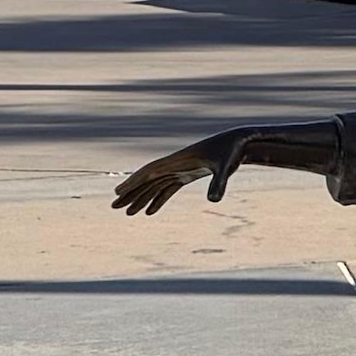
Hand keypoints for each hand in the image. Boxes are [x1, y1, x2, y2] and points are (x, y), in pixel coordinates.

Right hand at [109, 134, 245, 214]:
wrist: (241, 142)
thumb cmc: (233, 152)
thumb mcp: (226, 168)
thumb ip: (219, 184)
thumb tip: (214, 200)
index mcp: (179, 161)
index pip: (150, 172)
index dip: (134, 182)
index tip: (118, 193)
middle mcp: (176, 165)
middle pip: (148, 180)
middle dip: (131, 193)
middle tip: (114, 206)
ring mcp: (181, 169)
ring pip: (155, 185)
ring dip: (141, 198)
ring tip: (127, 213)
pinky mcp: (188, 174)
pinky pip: (168, 188)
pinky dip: (158, 199)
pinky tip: (150, 212)